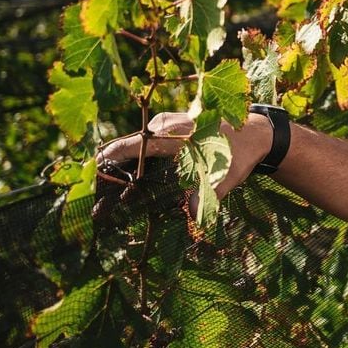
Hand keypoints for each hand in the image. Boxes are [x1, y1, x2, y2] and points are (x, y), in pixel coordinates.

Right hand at [97, 111, 273, 203]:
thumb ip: (208, 195)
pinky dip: (136, 165)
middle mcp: (164, 127)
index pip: (132, 146)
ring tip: (109, 202)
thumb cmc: (240, 152)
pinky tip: (131, 188)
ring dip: (123, 172)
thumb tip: (196, 219)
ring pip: (135, 150)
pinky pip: (145, 148)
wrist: (256, 134)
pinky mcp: (169, 133)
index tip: (92, 177)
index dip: (109, 160)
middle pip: (128, 150)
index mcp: (173, 134)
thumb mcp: (226, 175)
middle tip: (98, 207)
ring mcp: (165, 128)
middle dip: (112, 175)